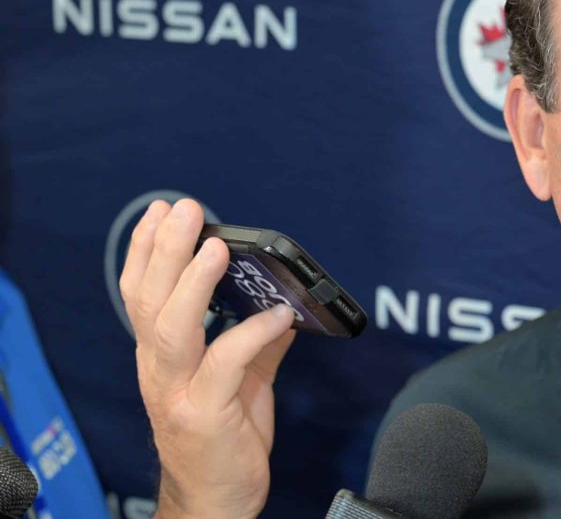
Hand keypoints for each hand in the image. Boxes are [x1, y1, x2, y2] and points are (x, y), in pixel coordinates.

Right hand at [120, 199, 295, 518]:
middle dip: (164, 250)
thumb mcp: (240, 384)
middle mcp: (158, 371)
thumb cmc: (223, 441)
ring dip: (193, 283)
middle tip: (183, 210)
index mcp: (161, 358)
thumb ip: (255, 345)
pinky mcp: (203, 415)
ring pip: (171, 328)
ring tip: (215, 247)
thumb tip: (281, 307)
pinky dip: (252, 333)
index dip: (146, 251)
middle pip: (149, 301)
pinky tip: (277, 314)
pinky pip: (225, 363)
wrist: (215, 503)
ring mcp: (176, 393)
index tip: (160, 212)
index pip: (140, 295)